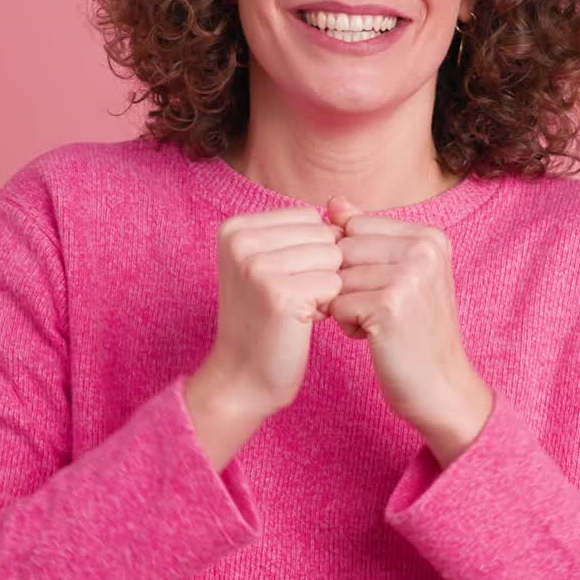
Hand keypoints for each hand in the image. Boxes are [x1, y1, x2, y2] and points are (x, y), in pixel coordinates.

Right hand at [197, 205, 344, 421]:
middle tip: (292, 298)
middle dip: (320, 269)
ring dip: (325, 288)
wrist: (241, 377)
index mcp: (236, 227)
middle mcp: (242, 240)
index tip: (285, 280)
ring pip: (333, 258)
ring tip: (296, 308)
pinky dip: (327, 306)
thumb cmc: (263, 320)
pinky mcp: (279, 292)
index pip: (309, 217)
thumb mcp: (269, 264)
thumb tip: (344, 202)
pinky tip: (300, 321)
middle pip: (323, 235)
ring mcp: (258, 265)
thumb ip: (299, 231)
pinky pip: (334, 284)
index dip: (312, 252)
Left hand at [325, 194, 482, 442]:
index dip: (355, 262)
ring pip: (337, 277)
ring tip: (380, 324)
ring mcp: (409, 275)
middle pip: (343, 249)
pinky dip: (347, 325)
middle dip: (347, 284)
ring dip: (347, 306)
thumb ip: (366, 235)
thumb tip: (332, 201)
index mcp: (429, 236)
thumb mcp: (398, 274)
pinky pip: (337, 304)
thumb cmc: (415, 331)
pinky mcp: (390, 305)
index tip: (382, 288)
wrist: (442, 387)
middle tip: (380, 311)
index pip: (356, 226)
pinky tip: (376, 338)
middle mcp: (424, 249)